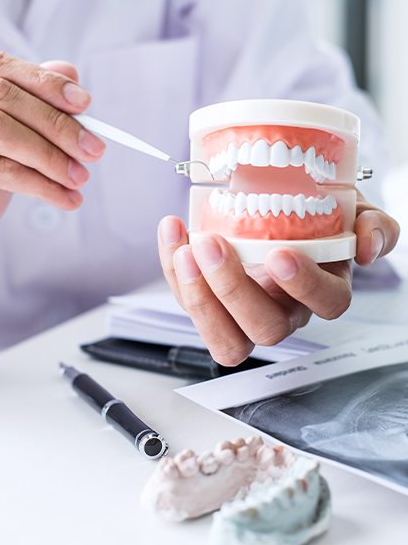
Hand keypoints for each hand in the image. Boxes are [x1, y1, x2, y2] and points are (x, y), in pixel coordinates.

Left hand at [158, 191, 399, 365]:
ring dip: (198, 297)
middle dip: (234, 290)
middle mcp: (284, 310)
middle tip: (212, 245)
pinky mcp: (209, 306)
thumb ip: (370, 222)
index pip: (327, 304)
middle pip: (266, 329)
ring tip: (185, 249)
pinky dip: (173, 271)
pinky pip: (189, 303)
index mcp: (322, 289)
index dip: (304, 286)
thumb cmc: (311, 215)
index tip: (279, 254)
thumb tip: (368, 245)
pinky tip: (172, 231)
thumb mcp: (348, 208)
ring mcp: (243, 315)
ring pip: (224, 338)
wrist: (273, 207)